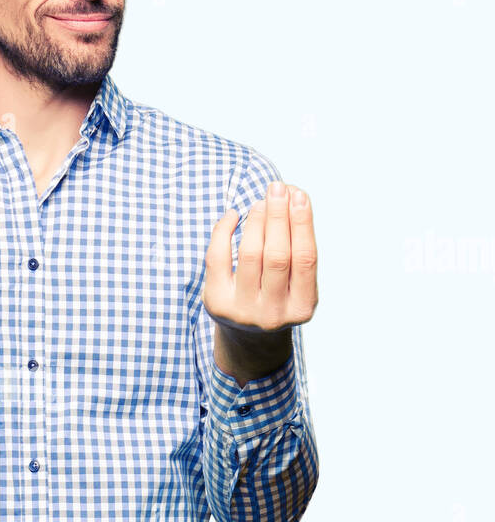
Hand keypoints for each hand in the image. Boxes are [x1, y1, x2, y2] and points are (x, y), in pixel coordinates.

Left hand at [201, 180, 317, 335]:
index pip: (305, 259)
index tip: (299, 194)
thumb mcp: (295, 281)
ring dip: (256, 221)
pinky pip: (217, 257)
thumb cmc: (277, 294)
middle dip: (278, 217)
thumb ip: (297, 246)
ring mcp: (242, 311)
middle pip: (277, 255)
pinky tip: (232, 216)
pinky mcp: (216, 303)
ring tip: (260, 202)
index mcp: (301, 307)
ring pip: (250, 255)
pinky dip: (224, 231)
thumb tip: (292, 196)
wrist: (247, 334)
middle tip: (277, 188)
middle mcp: (273, 313)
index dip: (302, 223)